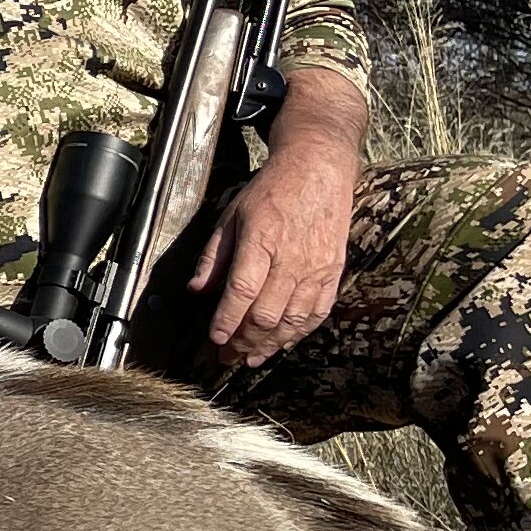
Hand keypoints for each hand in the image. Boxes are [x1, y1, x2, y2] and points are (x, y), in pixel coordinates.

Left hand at [192, 127, 354, 364]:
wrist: (319, 170)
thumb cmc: (272, 191)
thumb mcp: (231, 214)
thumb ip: (214, 255)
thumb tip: (196, 290)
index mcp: (262, 240)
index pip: (242, 291)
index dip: (228, 321)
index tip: (215, 341)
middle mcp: (292, 259)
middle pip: (267, 313)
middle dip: (244, 342)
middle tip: (226, 359)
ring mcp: (317, 268)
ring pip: (293, 320)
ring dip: (270, 345)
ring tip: (250, 360)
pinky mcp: (334, 273)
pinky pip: (318, 312)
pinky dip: (299, 334)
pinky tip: (282, 344)